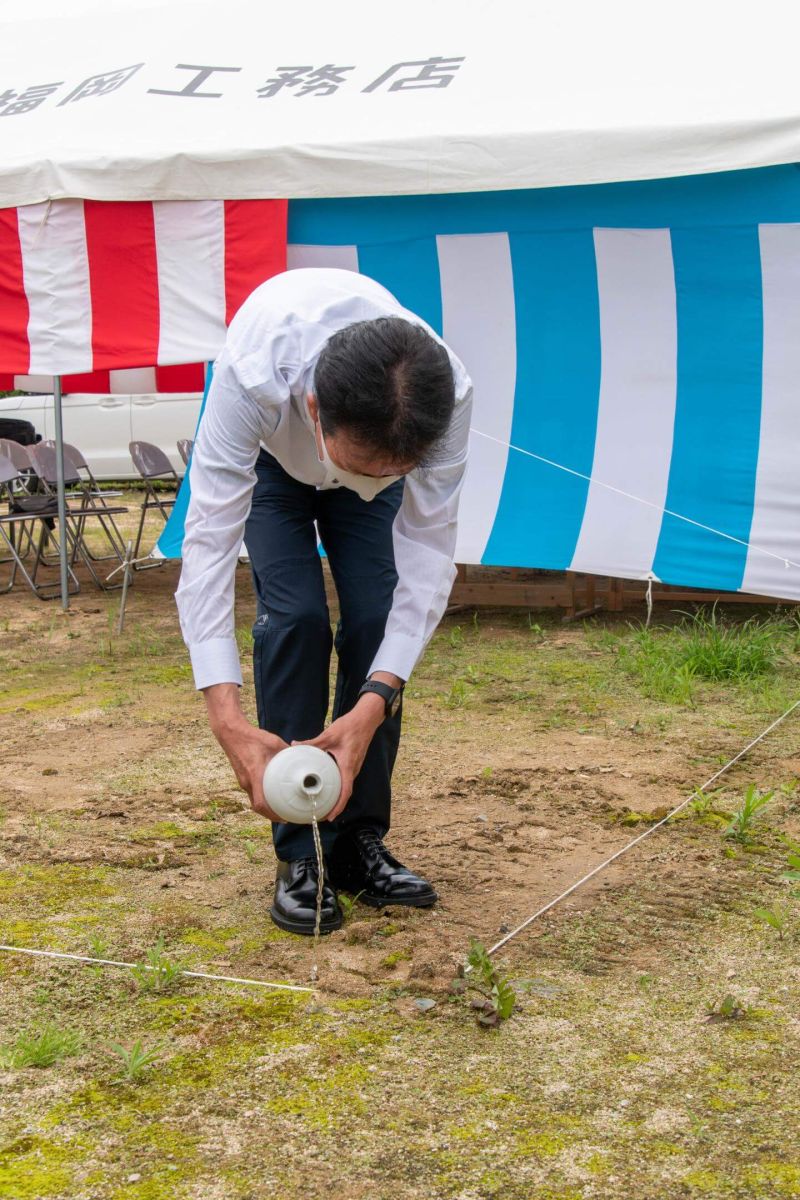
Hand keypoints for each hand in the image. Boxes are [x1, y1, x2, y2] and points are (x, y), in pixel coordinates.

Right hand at [203, 683, 287, 820]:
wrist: (231, 733)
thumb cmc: (253, 738)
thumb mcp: (274, 742)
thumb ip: (287, 752)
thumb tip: (302, 757)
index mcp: (255, 775)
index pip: (261, 803)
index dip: (273, 814)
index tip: (285, 818)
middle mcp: (247, 782)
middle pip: (257, 807)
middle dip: (271, 815)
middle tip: (286, 817)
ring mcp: (243, 781)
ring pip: (254, 801)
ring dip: (266, 808)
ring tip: (280, 810)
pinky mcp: (242, 778)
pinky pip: (252, 793)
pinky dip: (262, 798)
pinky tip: (271, 795)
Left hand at [293, 693, 384, 820]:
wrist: (366, 719)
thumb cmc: (350, 727)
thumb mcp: (328, 735)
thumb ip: (311, 742)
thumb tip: (294, 745)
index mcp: (348, 766)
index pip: (345, 792)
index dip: (338, 807)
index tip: (330, 817)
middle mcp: (353, 769)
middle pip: (346, 793)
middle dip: (335, 806)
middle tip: (321, 814)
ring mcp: (354, 767)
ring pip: (346, 787)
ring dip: (337, 798)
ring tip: (324, 804)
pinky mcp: (353, 763)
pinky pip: (346, 779)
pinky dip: (339, 787)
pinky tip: (328, 786)